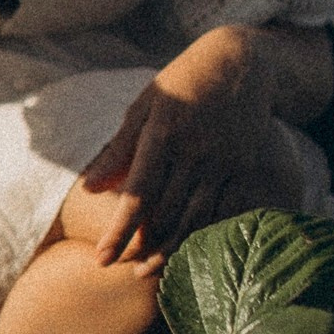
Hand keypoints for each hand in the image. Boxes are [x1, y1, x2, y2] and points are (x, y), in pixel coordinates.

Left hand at [70, 30, 286, 260]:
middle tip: (120, 268)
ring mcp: (223, 160)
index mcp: (162, 133)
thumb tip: (88, 190)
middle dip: (141, 247)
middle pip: (165, 213)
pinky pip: (224, 211)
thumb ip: (118, 149)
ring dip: (170, 249)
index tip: (102, 258)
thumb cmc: (181, 82)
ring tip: (147, 270)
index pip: (138, 195)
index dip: (119, 231)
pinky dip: (204, 236)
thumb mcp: (145, 106)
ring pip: (195, 218)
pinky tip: (188, 252)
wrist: (240, 62)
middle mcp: (194, 150)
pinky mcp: (245, 166)